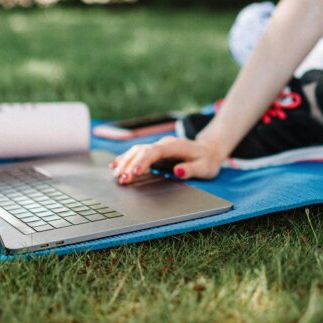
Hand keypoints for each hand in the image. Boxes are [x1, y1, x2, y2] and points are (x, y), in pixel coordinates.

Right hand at [110, 136, 226, 184]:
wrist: (208, 150)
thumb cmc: (207, 161)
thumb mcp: (205, 168)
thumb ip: (192, 169)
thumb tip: (178, 171)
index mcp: (176, 146)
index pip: (156, 151)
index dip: (145, 160)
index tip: (136, 172)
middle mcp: (164, 144)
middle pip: (143, 151)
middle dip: (131, 164)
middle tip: (122, 179)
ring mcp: (158, 146)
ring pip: (137, 151)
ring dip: (126, 162)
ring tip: (117, 175)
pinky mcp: (154, 152)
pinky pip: (137, 153)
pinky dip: (126, 158)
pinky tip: (115, 165)